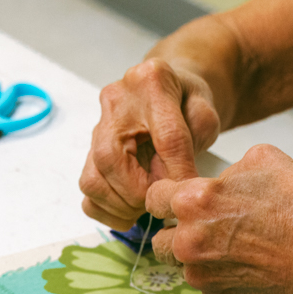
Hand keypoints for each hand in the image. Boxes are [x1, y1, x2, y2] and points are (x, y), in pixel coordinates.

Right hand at [79, 59, 220, 229]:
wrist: (171, 94)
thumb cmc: (187, 104)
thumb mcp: (204, 115)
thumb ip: (192, 144)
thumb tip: (171, 184)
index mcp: (151, 82)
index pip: (166, 138)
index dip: (178, 174)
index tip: (185, 195)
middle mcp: (116, 101)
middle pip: (111, 160)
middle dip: (138, 193)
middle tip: (159, 201)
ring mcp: (98, 126)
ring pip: (93, 179)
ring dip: (121, 205)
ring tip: (146, 206)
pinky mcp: (90, 150)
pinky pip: (88, 190)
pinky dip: (107, 209)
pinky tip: (130, 211)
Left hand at [145, 144, 292, 293]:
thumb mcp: (267, 160)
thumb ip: (228, 171)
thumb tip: (218, 181)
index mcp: (195, 202)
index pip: (153, 198)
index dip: (168, 196)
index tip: (180, 200)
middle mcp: (191, 242)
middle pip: (161, 239)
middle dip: (179, 231)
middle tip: (209, 226)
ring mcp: (204, 276)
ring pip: (184, 265)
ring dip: (200, 256)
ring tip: (235, 246)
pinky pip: (208, 285)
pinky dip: (221, 276)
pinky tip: (250, 265)